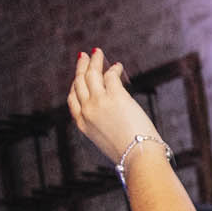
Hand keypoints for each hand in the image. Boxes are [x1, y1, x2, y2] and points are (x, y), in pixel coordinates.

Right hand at [67, 49, 161, 164]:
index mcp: (83, 124)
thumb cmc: (129, 154)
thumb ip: (103, 127)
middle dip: (81, 68)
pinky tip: (117, 66)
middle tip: (84, 57)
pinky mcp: (115, 97)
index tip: (78, 77)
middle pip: (79, 83)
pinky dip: (113, 69)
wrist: (138, 157)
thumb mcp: (107, 142)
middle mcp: (87, 111)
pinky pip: (111, 76)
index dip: (75, 85)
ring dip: (94, 61)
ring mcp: (99, 102)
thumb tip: (113, 119)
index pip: (73, 100)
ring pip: (91, 75)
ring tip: (98, 53)